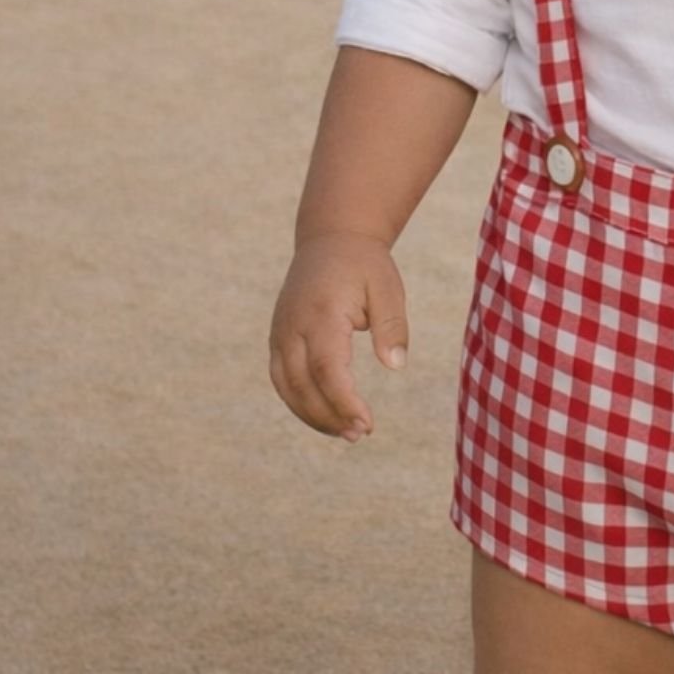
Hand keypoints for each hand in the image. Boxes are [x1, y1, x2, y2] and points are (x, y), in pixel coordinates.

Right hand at [269, 233, 408, 442]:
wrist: (331, 239)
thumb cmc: (365, 265)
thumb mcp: (387, 287)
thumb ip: (392, 326)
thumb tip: (396, 366)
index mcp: (321, 312)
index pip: (327, 368)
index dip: (343, 401)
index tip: (366, 423)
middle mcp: (292, 325)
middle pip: (301, 384)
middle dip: (329, 415)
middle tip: (360, 434)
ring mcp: (279, 332)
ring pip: (287, 387)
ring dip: (313, 415)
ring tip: (347, 434)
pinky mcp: (277, 338)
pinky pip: (283, 379)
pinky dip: (301, 402)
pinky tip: (327, 415)